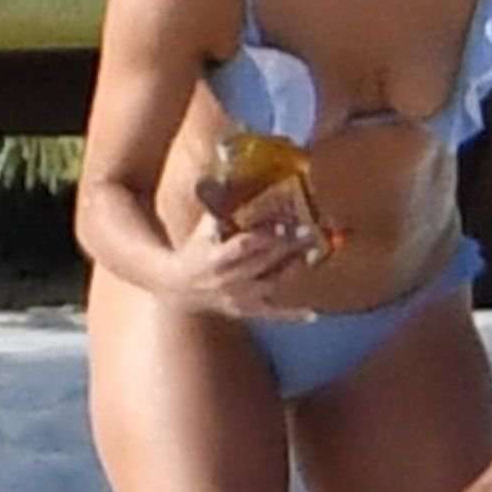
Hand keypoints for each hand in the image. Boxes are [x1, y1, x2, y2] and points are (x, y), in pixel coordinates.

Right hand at [162, 212, 318, 318]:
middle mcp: (228, 280)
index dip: (265, 235)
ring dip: (293, 271)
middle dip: (287, 247)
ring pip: (271, 286)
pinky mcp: (244, 311)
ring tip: (313, 255)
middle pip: (263, 263)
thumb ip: (221, 208)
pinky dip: (291, 315)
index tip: (285, 221)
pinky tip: (312, 314)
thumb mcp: (204, 229)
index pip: (244, 245)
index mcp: (215, 257)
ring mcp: (237, 298)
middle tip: (310, 231)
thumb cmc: (195, 250)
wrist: (178, 287)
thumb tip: (234, 176)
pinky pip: (271, 314)